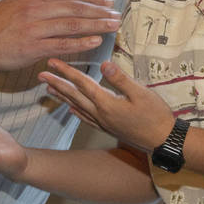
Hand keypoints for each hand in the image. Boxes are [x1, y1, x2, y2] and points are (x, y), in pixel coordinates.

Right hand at [0, 0, 121, 70]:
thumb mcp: (19, 1)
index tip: (107, 0)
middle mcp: (35, 9)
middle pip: (75, 7)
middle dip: (99, 10)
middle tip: (116, 14)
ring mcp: (34, 28)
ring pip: (72, 24)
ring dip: (96, 24)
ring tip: (112, 26)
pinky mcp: (31, 47)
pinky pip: (61, 44)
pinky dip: (80, 42)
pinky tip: (95, 41)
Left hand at [38, 59, 173, 150]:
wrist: (163, 142)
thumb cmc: (156, 116)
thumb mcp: (141, 93)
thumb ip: (121, 79)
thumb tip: (103, 63)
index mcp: (107, 103)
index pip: (82, 83)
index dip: (66, 71)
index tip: (52, 62)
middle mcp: (101, 114)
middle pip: (74, 95)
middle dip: (57, 83)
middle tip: (41, 74)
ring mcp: (104, 123)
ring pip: (77, 107)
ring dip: (62, 96)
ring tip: (48, 89)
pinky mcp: (109, 129)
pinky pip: (87, 118)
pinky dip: (76, 111)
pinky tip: (71, 108)